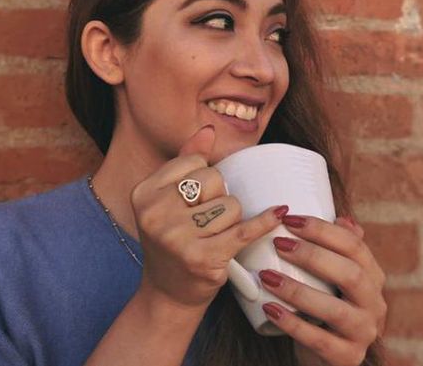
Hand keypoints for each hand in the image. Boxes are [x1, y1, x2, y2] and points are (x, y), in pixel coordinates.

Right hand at [130, 125, 286, 309]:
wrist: (168, 292)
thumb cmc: (172, 240)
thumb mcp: (167, 199)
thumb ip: (185, 161)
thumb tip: (209, 130)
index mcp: (144, 193)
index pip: (194, 161)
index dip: (203, 176)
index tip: (195, 198)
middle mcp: (155, 215)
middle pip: (214, 180)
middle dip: (219, 196)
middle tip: (204, 221)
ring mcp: (177, 239)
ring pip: (231, 205)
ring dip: (231, 218)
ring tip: (213, 235)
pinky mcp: (203, 259)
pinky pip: (244, 230)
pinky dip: (265, 222)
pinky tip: (279, 213)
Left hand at [258, 216, 386, 365]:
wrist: (327, 355)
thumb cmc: (326, 307)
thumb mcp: (336, 279)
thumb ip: (340, 250)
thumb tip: (343, 218)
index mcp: (372, 277)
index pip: (355, 246)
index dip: (322, 230)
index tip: (289, 219)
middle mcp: (375, 304)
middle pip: (351, 274)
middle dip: (312, 255)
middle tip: (278, 243)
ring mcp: (364, 332)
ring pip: (335, 310)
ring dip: (298, 290)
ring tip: (267, 277)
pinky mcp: (347, 357)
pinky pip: (319, 340)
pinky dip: (293, 324)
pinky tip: (270, 310)